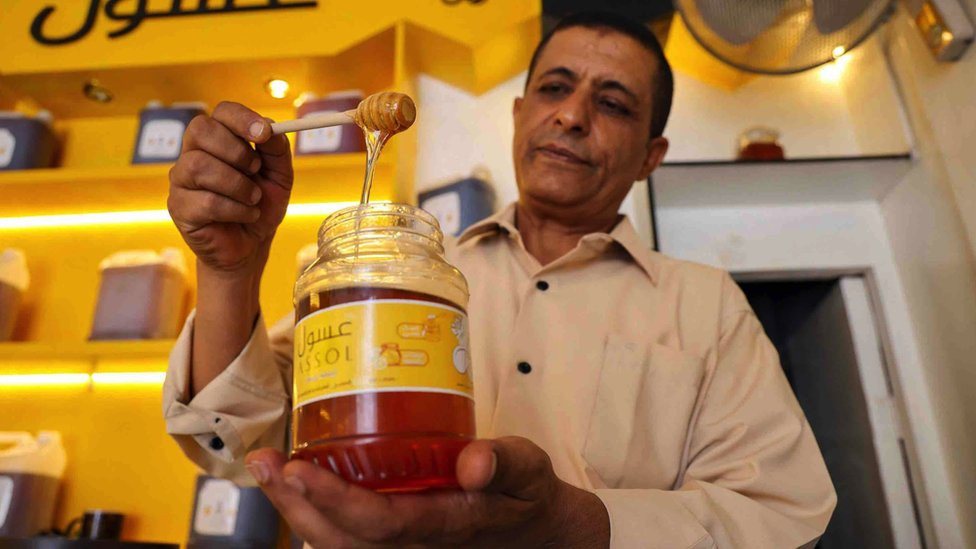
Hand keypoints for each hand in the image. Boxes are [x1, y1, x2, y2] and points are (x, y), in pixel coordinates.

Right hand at [168, 101, 292, 276]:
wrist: (252, 244)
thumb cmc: (261, 205)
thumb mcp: (279, 175)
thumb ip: (277, 149)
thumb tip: (270, 127)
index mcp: (219, 139)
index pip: (221, 112)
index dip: (241, 119)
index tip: (264, 133)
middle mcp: (194, 153)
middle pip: (200, 130)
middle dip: (236, 151)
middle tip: (255, 171)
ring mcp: (182, 180)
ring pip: (200, 166)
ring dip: (238, 185)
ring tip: (253, 199)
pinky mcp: (179, 207)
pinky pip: (206, 201)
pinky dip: (235, 209)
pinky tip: (245, 215)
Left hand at [245, 437, 610, 547]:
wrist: (539, 535)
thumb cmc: (529, 496)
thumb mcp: (531, 471)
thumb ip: (506, 463)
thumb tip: (473, 459)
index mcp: (447, 527)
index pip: (380, 524)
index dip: (334, 501)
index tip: (297, 469)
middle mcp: (417, 548)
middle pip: (341, 542)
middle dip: (297, 506)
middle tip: (263, 461)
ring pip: (336, 545)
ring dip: (296, 511)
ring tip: (267, 469)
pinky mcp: (397, 544)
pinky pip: (346, 541)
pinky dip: (314, 516)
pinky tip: (295, 485)